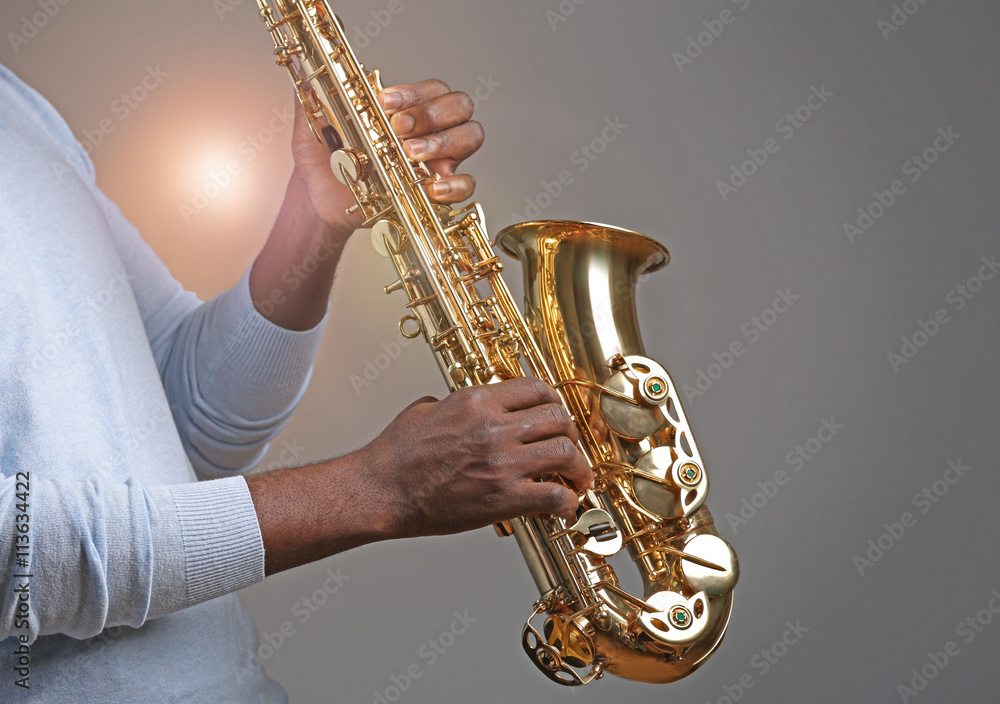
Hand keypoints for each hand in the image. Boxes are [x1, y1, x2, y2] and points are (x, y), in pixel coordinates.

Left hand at [288, 79, 484, 237]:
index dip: (413, 93)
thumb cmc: (324, 161)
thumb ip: (313, 96)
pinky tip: (432, 187)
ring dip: (443, 143)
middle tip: (399, 129)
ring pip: (470, 136)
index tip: (385, 103)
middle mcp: (431, 129)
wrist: (320, 202)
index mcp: (407, 108)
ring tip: (411, 154)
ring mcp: (440, 159)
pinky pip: (467, 184)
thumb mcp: (313, 126)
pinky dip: (454, 184)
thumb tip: (307, 69)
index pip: (430, 88)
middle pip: (459, 105)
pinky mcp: (441, 191)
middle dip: (432, 113)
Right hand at [359, 377, 593, 538]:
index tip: (557, 417)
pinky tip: (565, 506)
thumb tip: (456, 403)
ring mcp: (502, 462)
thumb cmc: (396, 455)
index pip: (537, 389)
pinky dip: (568, 501)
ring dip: (578, 468)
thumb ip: (450, 402)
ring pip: (565, 453)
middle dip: (571, 435)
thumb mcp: (424, 410)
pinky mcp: (503, 497)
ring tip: (578, 479)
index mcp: (477, 401)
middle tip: (570, 450)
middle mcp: (494, 427)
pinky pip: (554, 494)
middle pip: (559, 419)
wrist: (383, 490)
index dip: (555, 403)